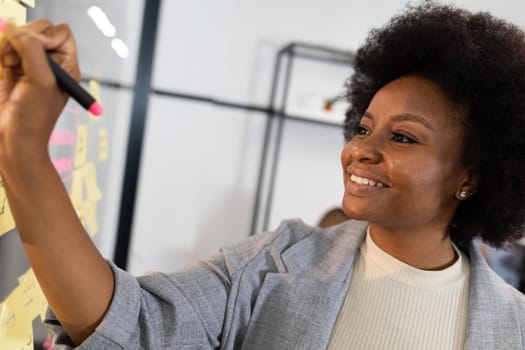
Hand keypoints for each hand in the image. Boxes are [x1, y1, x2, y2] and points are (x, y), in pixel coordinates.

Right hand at [0, 20, 79, 169]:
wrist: (13, 140)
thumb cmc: (34, 117)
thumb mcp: (40, 81)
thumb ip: (32, 51)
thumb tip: (19, 30)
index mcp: (67, 66)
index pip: (61, 32)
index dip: (47, 36)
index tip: (37, 53)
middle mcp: (52, 64)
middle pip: (39, 30)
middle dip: (25, 38)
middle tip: (18, 58)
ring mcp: (32, 65)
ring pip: (20, 36)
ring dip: (11, 45)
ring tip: (10, 63)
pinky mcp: (14, 69)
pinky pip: (8, 46)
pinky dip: (3, 51)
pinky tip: (6, 66)